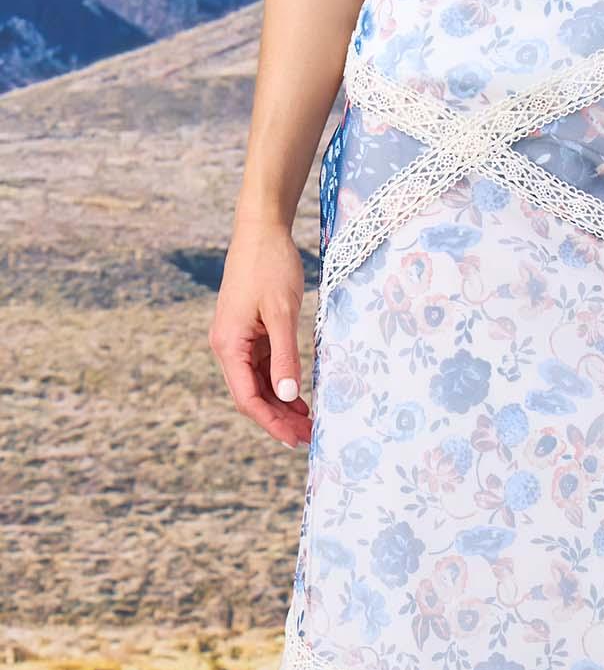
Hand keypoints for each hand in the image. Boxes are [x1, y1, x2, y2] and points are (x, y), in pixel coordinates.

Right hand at [209, 220, 311, 446]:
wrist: (261, 230)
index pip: (247, 398)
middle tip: (308, 436)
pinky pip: (263, 368)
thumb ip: (284, 357)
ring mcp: (238, 340)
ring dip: (281, 405)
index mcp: (228, 344)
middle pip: (251, 396)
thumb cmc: (270, 266)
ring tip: (308, 422)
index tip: (295, 439)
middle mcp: (228, 346)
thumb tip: (287, 395)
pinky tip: (300, 397)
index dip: (271, 422)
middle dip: (278, 419)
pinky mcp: (249, 333)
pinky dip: (281, 384)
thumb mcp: (282, 314)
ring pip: (258, 385)